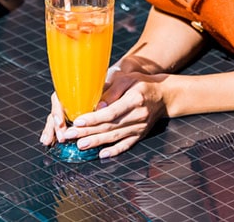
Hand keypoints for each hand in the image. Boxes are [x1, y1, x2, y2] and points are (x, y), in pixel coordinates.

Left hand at [39, 70, 166, 158]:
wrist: (163, 95)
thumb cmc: (142, 84)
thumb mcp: (127, 79)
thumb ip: (111, 92)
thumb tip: (97, 107)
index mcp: (135, 99)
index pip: (111, 112)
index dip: (93, 118)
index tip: (77, 121)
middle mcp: (138, 116)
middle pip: (110, 126)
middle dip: (88, 132)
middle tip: (70, 136)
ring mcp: (140, 128)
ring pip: (115, 137)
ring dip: (97, 142)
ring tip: (80, 145)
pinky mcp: (141, 135)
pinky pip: (127, 145)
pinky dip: (115, 151)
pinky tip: (102, 154)